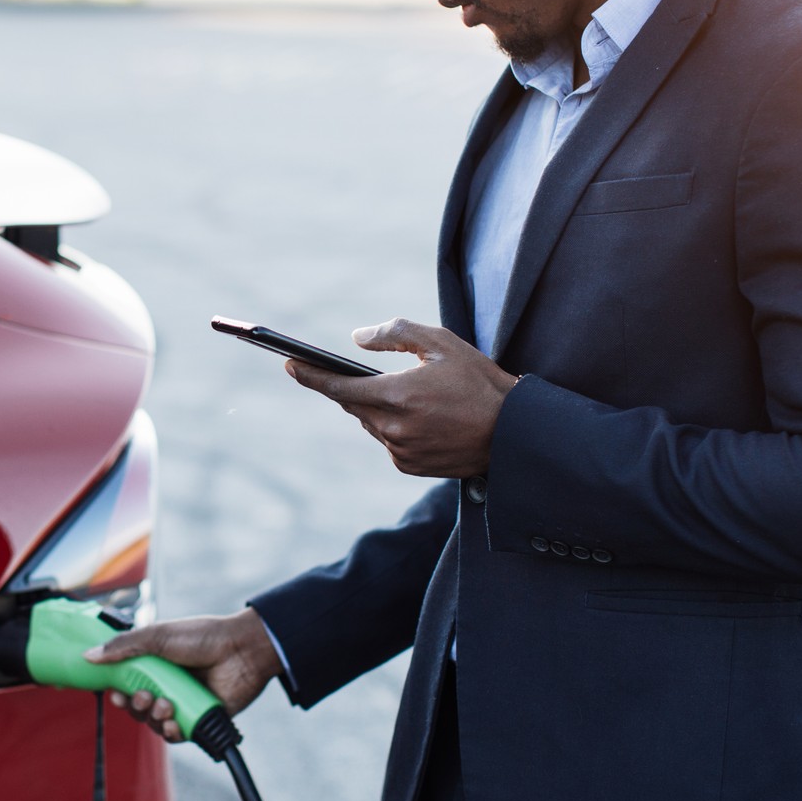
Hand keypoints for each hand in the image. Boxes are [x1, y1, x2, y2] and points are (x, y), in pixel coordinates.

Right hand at [83, 608, 282, 741]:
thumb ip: (123, 646)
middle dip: (137, 706)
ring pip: (155, 723)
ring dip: (154, 717)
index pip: (127, 684)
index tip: (115, 694)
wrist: (242, 649)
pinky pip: (177, 736)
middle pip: (138, 708)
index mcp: (155, 665)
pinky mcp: (199, 719)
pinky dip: (172, 731)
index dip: (118, 693)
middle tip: (146, 696)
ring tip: (167, 704)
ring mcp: (183, 703)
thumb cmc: (203, 637)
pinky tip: (174, 721)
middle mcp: (167, 685)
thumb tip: (89, 655)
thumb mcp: (158, 636)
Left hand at [287, 317, 517, 477]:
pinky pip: (388, 441)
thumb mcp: (441, 343)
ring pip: (371, 423)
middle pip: (352, 404)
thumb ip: (395, 333)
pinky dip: (394, 427)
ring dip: (377, 407)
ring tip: (405, 393)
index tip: (288, 364)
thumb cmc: (478, 381)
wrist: (513, 433)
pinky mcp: (409, 466)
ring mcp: (400, 451)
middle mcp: (392, 428)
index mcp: (396, 395)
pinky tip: (420, 417)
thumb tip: (356, 339)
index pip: (338, 386)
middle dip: (350, 387)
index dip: (310, 375)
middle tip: (356, 372)